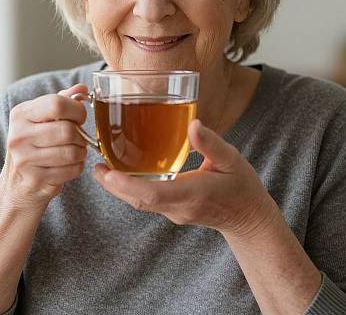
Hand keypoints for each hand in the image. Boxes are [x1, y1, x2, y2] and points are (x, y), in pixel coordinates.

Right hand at [1, 84, 88, 208]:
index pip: (57, 104)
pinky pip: (72, 170)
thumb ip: (62, 100)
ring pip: (72, 152)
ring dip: (80, 152)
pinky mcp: (35, 180)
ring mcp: (24, 160)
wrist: (16, 184)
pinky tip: (68, 165)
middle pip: (67, 130)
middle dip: (81, 135)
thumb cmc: (34, 144)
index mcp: (20, 114)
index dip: (77, 110)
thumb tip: (81, 88)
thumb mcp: (42, 118)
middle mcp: (18, 136)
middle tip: (78, 138)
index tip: (79, 117)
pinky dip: (77, 167)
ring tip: (73, 151)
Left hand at [92, 119, 278, 237]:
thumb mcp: (232, 160)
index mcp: (193, 194)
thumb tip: (192, 124)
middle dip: (114, 186)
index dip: (127, 184)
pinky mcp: (173, 211)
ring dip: (119, 188)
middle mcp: (179, 207)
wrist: (249, 220)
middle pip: (138, 200)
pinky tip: (124, 174)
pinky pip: (147, 201)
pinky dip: (131, 189)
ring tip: (103, 168)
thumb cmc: (242, 188)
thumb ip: (211, 144)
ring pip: (140, 203)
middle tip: (96, 167)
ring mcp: (175, 212)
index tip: (107, 172)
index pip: (153, 194)